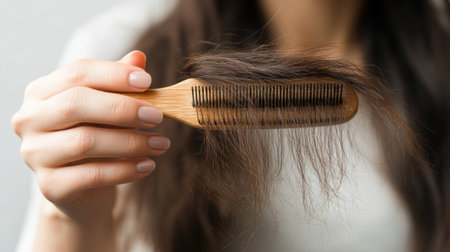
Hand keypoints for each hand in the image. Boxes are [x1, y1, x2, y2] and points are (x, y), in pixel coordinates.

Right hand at [11, 51, 169, 221]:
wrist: (83, 187)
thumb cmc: (95, 137)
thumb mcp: (107, 107)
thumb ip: (118, 83)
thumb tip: (138, 58)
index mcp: (42, 92)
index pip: (77, 73)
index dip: (114, 74)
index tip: (148, 82)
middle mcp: (29, 120)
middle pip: (76, 104)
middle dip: (123, 109)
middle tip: (158, 116)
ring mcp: (35, 154)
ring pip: (84, 141)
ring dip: (131, 142)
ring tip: (161, 143)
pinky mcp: (50, 185)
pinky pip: (92, 175)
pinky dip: (126, 169)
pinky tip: (148, 165)